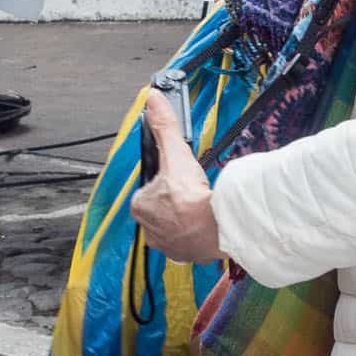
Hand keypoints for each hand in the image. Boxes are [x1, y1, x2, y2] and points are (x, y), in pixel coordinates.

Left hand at [131, 93, 220, 263]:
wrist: (215, 228)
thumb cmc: (191, 197)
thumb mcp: (176, 153)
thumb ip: (164, 127)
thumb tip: (152, 99)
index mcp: (140, 207)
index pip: (148, 190)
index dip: (166, 183)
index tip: (180, 181)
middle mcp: (149, 229)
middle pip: (161, 208)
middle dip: (175, 201)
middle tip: (192, 194)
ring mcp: (167, 244)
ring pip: (173, 226)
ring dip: (185, 219)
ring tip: (199, 209)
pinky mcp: (184, 255)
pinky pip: (186, 243)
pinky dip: (195, 235)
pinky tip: (204, 225)